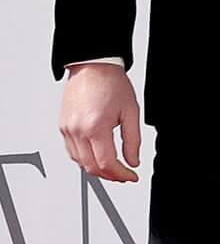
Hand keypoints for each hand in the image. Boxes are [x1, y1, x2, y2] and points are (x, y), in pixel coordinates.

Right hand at [59, 62, 141, 182]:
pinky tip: (96, 156)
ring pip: (79, 162)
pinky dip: (84, 159)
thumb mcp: (131, 111)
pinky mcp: (62, 127)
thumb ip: (133, 139)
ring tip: (113, 167)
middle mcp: (77, 131)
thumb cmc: (111, 83)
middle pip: (91, 167)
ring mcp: (67, 130)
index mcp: (95, 127)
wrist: (93, 66)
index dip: (120, 175)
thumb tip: (133, 161)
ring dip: (96, 169)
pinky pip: (72, 151)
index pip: (106, 163)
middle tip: (124, 175)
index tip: (131, 176)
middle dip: (109, 175)